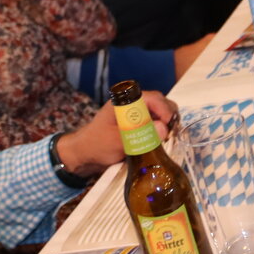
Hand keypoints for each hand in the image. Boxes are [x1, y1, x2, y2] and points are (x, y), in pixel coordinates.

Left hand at [54, 92, 177, 176]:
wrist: (83, 156)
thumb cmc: (96, 145)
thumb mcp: (116, 141)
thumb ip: (139, 134)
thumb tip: (163, 128)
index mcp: (124, 102)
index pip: (152, 97)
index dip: (164, 109)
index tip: (168, 125)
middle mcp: (132, 105)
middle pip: (159, 103)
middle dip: (168, 116)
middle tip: (170, 133)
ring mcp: (136, 115)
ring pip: (159, 113)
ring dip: (166, 124)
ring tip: (166, 139)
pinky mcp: (138, 126)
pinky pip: (155, 124)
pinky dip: (161, 131)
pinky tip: (161, 142)